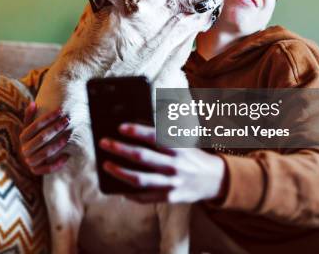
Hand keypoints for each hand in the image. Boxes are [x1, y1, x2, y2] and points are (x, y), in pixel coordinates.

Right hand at [19, 102, 70, 174]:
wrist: (28, 160)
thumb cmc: (32, 140)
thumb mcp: (29, 128)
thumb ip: (30, 117)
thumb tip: (32, 103)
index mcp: (23, 138)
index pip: (35, 126)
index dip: (48, 118)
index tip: (60, 110)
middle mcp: (25, 150)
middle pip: (42, 138)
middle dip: (55, 128)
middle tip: (67, 121)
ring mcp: (30, 161)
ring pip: (46, 152)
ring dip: (58, 144)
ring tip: (69, 135)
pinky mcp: (36, 171)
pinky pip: (48, 168)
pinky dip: (58, 163)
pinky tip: (67, 155)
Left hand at [99, 123, 225, 203]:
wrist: (214, 180)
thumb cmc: (191, 156)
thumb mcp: (184, 139)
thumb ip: (166, 131)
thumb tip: (140, 121)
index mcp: (177, 147)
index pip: (154, 136)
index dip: (136, 131)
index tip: (120, 127)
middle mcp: (174, 164)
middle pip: (142, 157)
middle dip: (120, 149)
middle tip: (104, 143)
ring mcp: (171, 182)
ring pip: (140, 179)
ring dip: (120, 172)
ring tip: (106, 165)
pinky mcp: (169, 197)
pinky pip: (146, 197)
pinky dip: (130, 193)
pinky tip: (118, 187)